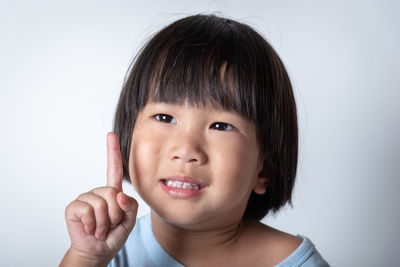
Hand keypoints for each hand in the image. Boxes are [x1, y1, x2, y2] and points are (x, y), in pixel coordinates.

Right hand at [61, 132, 137, 265]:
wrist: (98, 251)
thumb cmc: (114, 234)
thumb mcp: (129, 220)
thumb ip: (130, 206)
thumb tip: (119, 195)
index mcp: (113, 192)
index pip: (114, 168)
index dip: (113, 151)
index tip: (111, 134)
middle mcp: (98, 192)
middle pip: (112, 193)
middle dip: (115, 214)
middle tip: (110, 224)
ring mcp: (85, 198)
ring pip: (101, 204)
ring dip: (104, 222)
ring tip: (100, 228)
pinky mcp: (74, 207)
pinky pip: (88, 210)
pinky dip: (92, 224)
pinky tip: (90, 229)